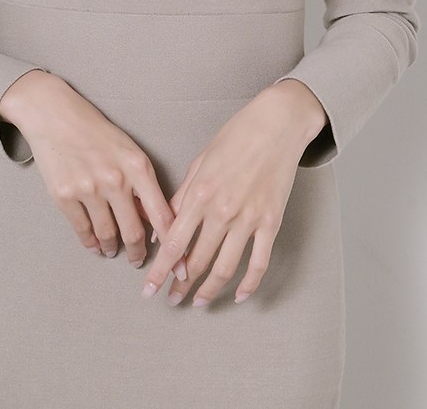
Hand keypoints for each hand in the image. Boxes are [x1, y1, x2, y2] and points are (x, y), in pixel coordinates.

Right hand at [0, 71, 187, 276]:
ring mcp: (88, 189)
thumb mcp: (128, 151)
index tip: (179, 265)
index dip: (172, 245)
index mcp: (138, 166)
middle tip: (138, 261)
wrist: (55, 115)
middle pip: (133, 232)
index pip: (162, 215)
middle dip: (138, 254)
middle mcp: (115, 179)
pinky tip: (94, 244)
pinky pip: (82, 230)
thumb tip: (153, 220)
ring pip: (107, 235)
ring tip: (113, 250)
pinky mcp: (64, 196)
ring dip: (111, 248)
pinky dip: (90, 243)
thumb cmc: (96, 132)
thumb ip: (142, 184)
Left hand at [140, 82, 326, 306]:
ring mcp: (249, 218)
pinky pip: (258, 262)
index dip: (159, 271)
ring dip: (209, 290)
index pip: (173, 243)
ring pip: (225, 268)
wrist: (277, 124)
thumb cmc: (236, 137)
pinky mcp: (271, 222)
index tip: (149, 289)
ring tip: (198, 302)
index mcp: (200, 193)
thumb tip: (162, 229)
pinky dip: (248, 284)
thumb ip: (181, 198)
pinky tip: (238, 295)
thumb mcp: (200, 162)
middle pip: (197, 261)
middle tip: (172, 298)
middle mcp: (222, 210)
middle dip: (181, 284)